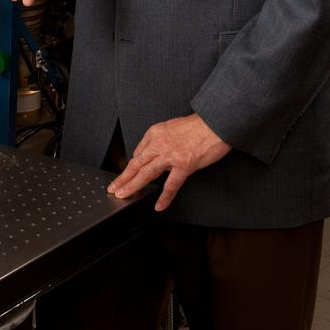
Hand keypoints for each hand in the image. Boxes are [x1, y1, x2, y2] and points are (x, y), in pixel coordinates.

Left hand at [107, 114, 230, 211]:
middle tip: (113, 188)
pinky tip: (159, 206)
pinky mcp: (183, 165)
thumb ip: (159, 139)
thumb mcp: (171, 126)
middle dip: (123, 178)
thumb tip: (150, 153)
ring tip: (123, 195)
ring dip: (132, 186)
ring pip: (146, 173)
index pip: (138, 153)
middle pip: (136, 164)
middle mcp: (159, 143)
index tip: (126, 176)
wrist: (216, 123)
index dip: (130, 167)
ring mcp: (170, 155)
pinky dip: (164, 197)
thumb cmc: (198, 126)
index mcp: (155, 132)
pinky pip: (171, 185)